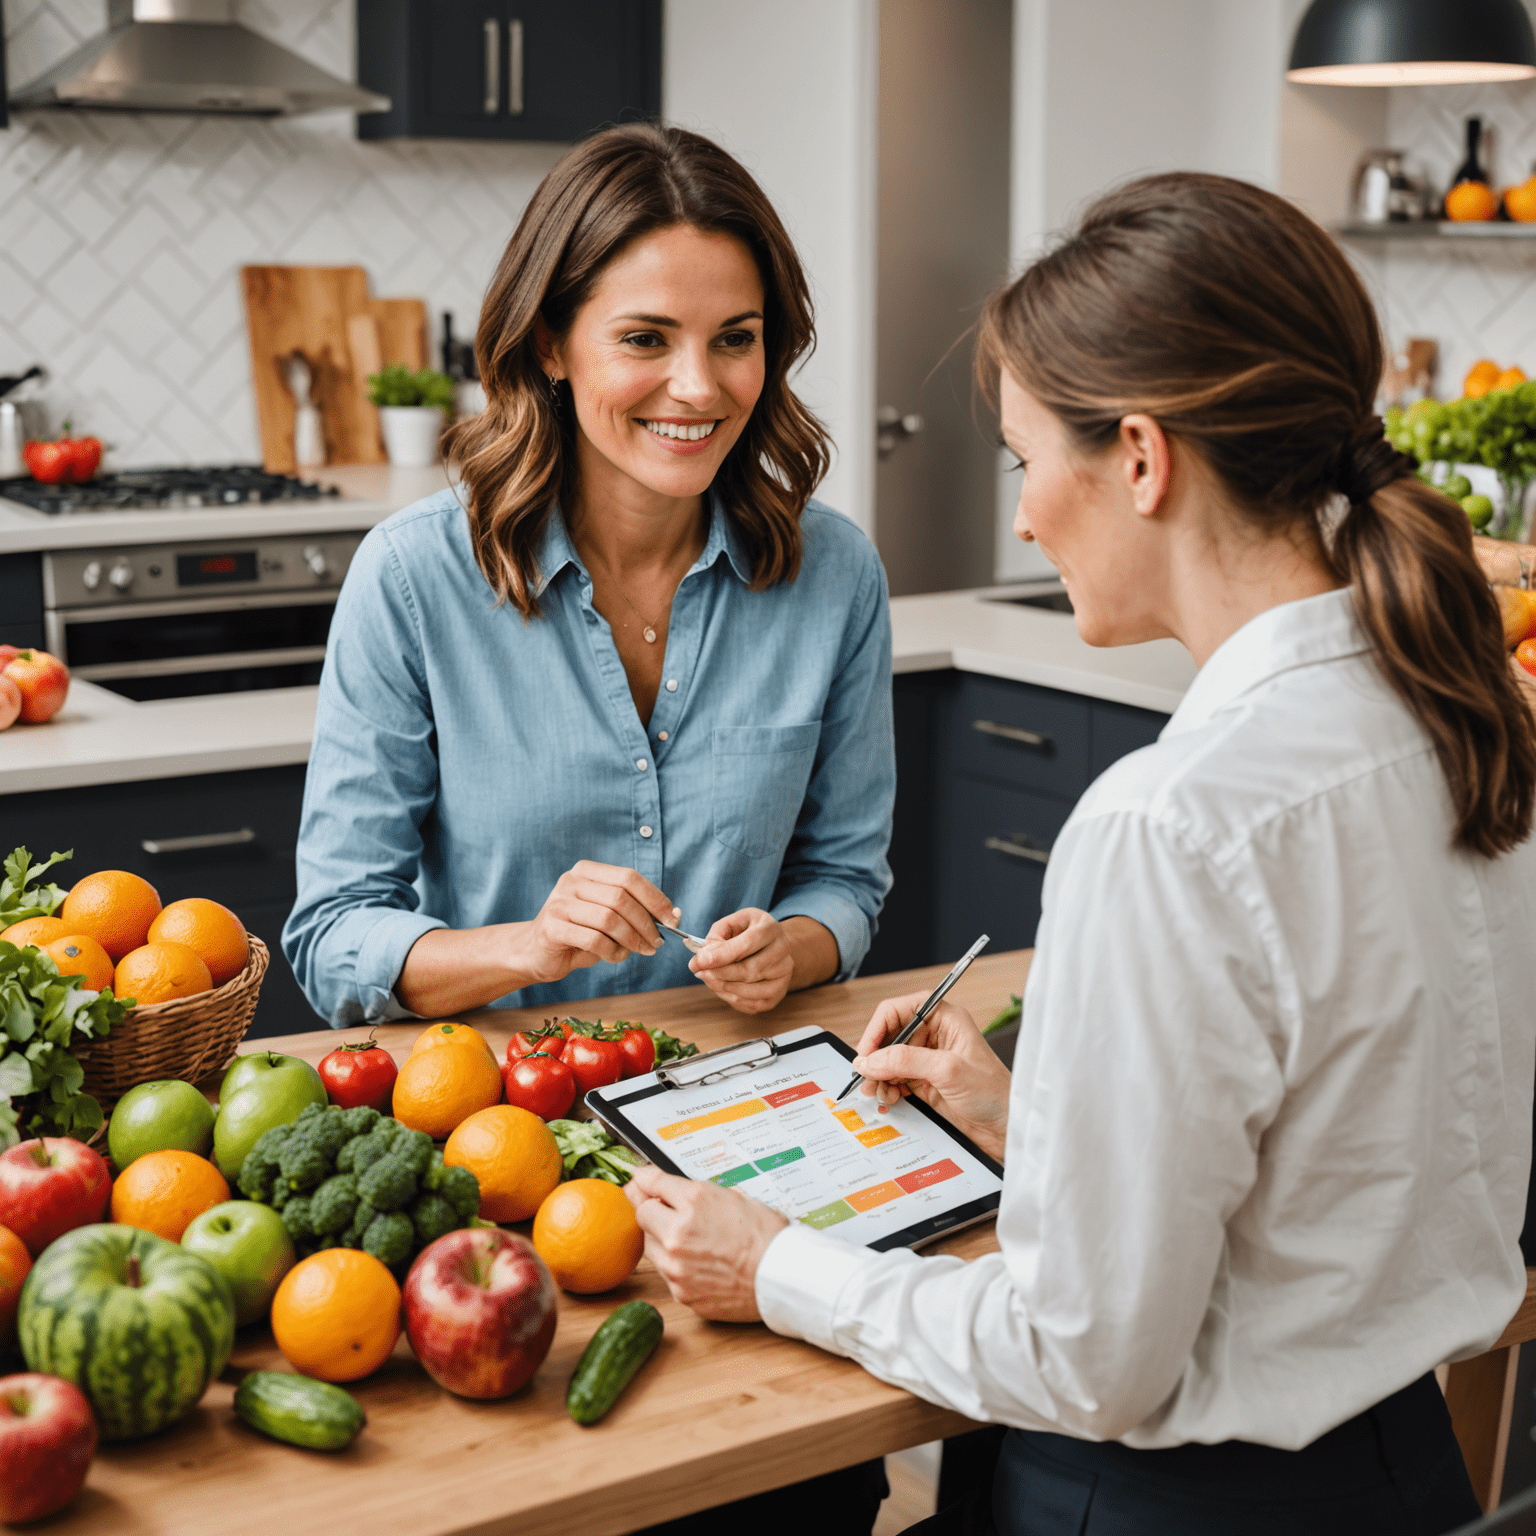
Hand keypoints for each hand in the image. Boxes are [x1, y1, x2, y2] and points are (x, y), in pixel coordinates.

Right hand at [512, 861, 675, 984]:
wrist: (535, 952)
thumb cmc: (578, 933)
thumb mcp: (608, 917)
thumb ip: (635, 911)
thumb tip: (674, 914)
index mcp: (587, 871)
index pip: (629, 877)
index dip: (655, 898)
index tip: (672, 918)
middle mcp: (571, 882)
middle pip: (621, 898)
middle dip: (646, 923)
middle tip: (657, 942)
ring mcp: (559, 903)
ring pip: (609, 919)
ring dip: (632, 939)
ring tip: (641, 950)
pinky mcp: (552, 928)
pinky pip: (594, 940)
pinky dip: (612, 952)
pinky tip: (615, 956)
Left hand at [625, 1164, 787, 1320]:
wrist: (783, 1277)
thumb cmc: (768, 1236)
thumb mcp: (736, 1197)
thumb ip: (699, 1194)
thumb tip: (676, 1191)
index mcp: (694, 1201)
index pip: (650, 1183)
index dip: (643, 1180)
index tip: (640, 1180)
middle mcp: (678, 1232)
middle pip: (642, 1214)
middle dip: (650, 1208)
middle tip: (659, 1207)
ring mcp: (676, 1265)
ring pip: (649, 1245)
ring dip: (660, 1237)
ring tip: (685, 1237)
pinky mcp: (681, 1291)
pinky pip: (665, 1272)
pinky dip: (674, 1264)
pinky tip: (696, 1261)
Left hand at [688, 908, 794, 1013]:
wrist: (770, 945)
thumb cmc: (747, 933)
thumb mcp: (730, 924)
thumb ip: (716, 937)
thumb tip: (704, 959)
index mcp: (769, 927)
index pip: (747, 944)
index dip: (721, 955)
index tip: (699, 961)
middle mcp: (782, 949)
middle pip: (749, 970)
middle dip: (719, 974)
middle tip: (700, 972)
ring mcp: (783, 972)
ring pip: (751, 989)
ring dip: (724, 987)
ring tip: (709, 979)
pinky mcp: (779, 991)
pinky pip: (754, 1004)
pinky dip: (733, 999)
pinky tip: (723, 988)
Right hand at [853, 994, 1011, 1161]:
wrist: (1007, 1129)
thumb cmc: (994, 1093)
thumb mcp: (947, 1070)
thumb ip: (905, 1061)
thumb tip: (869, 1060)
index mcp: (944, 1018)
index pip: (898, 1010)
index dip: (877, 1028)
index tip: (866, 1053)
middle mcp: (934, 1035)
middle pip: (889, 1036)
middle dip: (875, 1057)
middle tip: (867, 1078)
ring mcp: (929, 1060)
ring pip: (888, 1060)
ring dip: (879, 1076)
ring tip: (879, 1092)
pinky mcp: (925, 1082)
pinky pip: (895, 1079)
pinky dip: (887, 1088)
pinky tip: (890, 1099)